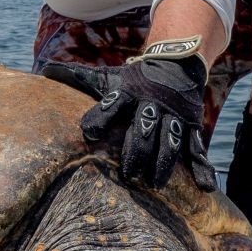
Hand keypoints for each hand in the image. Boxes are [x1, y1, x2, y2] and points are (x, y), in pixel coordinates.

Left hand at [43, 36, 217, 190]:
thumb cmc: (133, 78)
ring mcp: (173, 116)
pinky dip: (202, 168)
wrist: (176, 62)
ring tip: (156, 184)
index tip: (88, 133)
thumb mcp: (108, 77)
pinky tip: (206, 188)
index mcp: (128, 93)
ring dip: (163, 162)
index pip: (112, 104)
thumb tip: (45, 70)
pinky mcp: (191, 126)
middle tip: (128, 176)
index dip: (100, 117)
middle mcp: (152, 105)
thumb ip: (78, 78)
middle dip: (136, 152)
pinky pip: (197, 148)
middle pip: (143, 129)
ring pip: (170, 140)